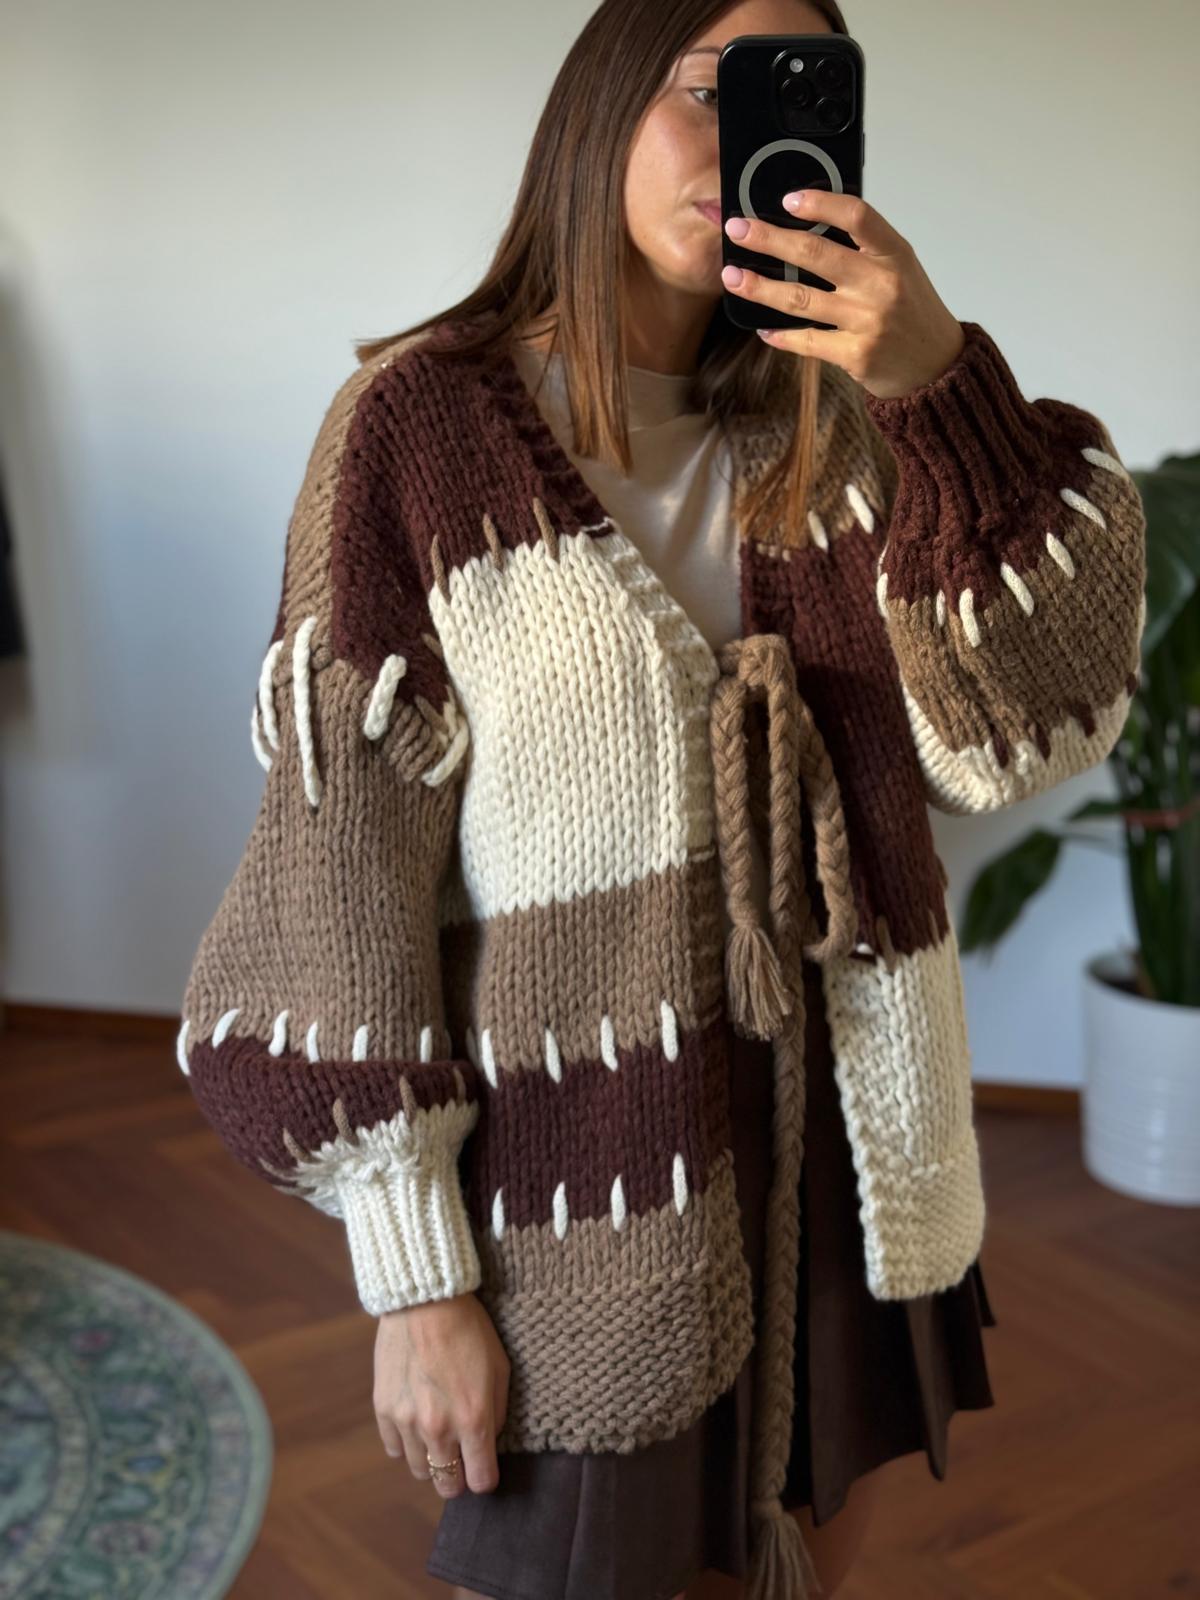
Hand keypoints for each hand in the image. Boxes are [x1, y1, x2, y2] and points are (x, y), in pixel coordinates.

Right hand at [373, 1291, 510, 1497]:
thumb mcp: (500, 1368)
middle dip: (458, 1479)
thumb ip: (498, 1413)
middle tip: (461, 1461)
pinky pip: (394, 1449)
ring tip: (438, 1439)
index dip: (486, 1479)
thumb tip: (489, 1442)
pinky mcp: (383, 1409)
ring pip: (419, 1470)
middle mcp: (438, 1428)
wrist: (425, 1300)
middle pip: (447, 1485)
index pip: (481, 1481)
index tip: (485, 1469)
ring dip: (431, 1461)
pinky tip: (415, 1424)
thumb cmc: (470, 1330)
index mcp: (473, 1419)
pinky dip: (406, 1444)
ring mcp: (407, 1421)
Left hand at [721, 188, 965, 399]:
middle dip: (769, 239)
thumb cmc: (912, 311)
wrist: (937, 365)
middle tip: (737, 229)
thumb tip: (807, 224)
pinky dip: (780, 335)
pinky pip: (806, 341)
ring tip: (732, 277)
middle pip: (815, 254)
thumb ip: (863, 247)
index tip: (788, 199)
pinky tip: (761, 327)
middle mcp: (881, 284)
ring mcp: (866, 321)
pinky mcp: (854, 355)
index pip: (856, 216)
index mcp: (894, 254)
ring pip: (800, 299)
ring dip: (760, 287)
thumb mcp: (899, 268)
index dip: (820, 204)